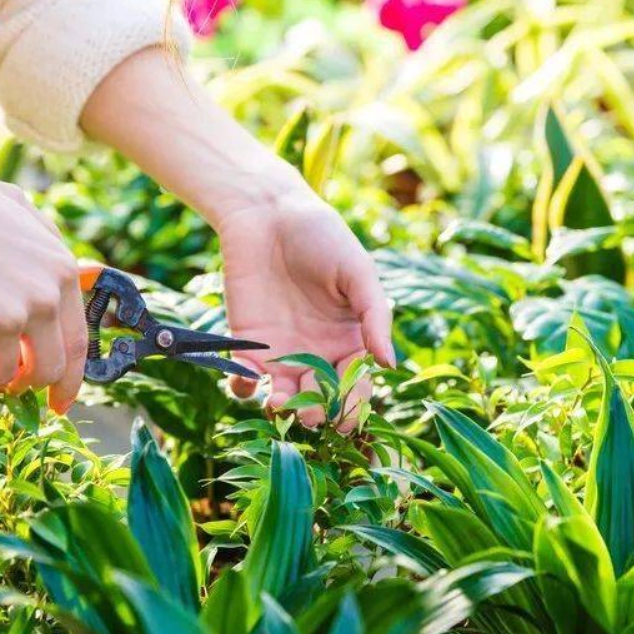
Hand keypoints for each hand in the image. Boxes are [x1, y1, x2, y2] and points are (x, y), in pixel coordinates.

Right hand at [0, 151, 86, 409]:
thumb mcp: (14, 207)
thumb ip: (46, 241)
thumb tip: (71, 273)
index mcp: (60, 270)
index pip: (76, 343)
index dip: (68, 380)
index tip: (58, 402)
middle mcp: (43, 296)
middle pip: (47, 371)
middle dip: (21, 384)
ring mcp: (6, 316)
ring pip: (2, 378)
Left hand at [215, 185, 394, 432]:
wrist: (269, 214)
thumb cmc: (322, 237)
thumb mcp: (358, 273)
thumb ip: (375, 317)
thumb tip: (389, 364)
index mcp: (349, 341)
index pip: (355, 385)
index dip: (352, 405)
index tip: (346, 418)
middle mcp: (316, 354)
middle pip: (319, 399)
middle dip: (317, 415)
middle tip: (311, 416)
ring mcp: (280, 351)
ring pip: (283, 396)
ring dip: (282, 408)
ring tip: (279, 402)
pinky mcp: (247, 343)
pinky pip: (244, 378)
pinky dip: (243, 387)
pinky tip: (247, 382)